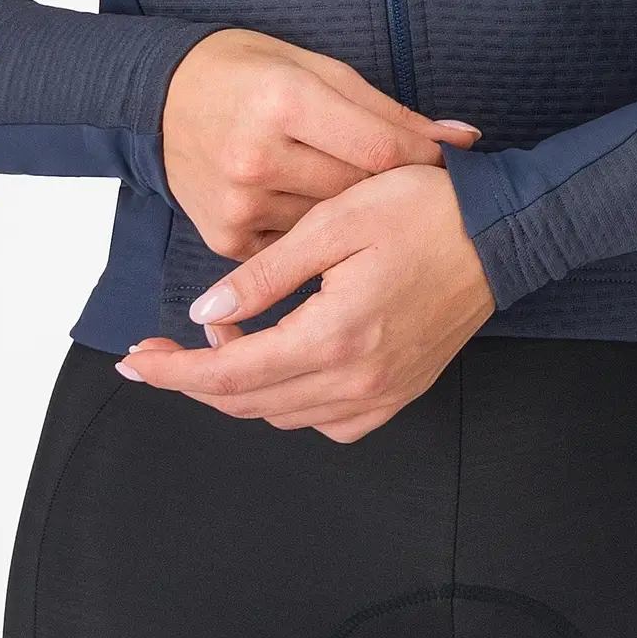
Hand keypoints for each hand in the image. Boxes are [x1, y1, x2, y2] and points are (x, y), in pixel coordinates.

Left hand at [117, 164, 495, 441]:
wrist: (501, 235)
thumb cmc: (425, 213)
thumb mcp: (335, 223)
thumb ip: (267, 276)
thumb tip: (209, 313)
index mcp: (335, 335)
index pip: (231, 373)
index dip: (173, 370)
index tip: (134, 357)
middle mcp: (359, 379)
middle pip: (251, 404)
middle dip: (196, 381)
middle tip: (168, 347)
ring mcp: (384, 392)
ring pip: (286, 417)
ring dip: (245, 388)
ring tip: (234, 340)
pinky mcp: (401, 390)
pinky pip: (332, 424)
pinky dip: (294, 405)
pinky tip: (290, 369)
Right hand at [163, 29, 480, 259]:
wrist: (158, 103)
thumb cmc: (245, 77)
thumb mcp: (314, 69)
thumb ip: (388, 111)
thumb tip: (462, 138)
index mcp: (284, 101)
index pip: (381, 150)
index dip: (423, 162)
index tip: (443, 167)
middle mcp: (257, 157)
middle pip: (358, 194)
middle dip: (387, 190)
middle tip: (404, 187)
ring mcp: (239, 204)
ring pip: (331, 228)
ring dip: (352, 217)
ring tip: (357, 199)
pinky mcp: (226, 238)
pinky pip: (296, 250)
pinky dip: (314, 237)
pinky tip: (314, 217)